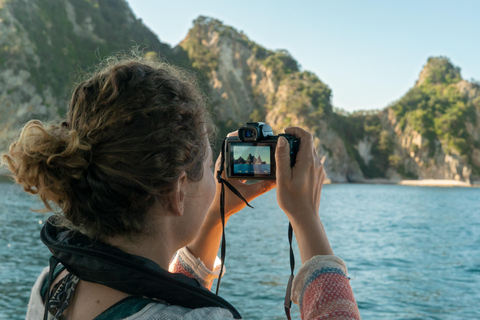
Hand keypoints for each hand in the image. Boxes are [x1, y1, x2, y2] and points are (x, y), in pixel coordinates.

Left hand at [186, 132, 274, 269]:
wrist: (220, 212)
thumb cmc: (229, 203)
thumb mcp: (248, 195)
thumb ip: (262, 187)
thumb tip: (276, 180)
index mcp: (224, 166)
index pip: (228, 143)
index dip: (238, 136)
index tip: (249, 134)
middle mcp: (223, 164)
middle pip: (233, 145)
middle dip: (246, 141)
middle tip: (258, 139)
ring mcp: (226, 167)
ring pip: (236, 152)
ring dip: (246, 149)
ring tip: (259, 146)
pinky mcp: (230, 171)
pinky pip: (238, 159)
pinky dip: (246, 158)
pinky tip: (257, 159)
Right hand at [275, 127, 325, 222]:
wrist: (305, 217)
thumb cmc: (292, 199)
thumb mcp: (282, 177)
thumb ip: (282, 156)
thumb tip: (282, 139)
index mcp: (308, 162)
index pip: (306, 136)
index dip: (296, 130)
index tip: (285, 131)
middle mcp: (317, 164)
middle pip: (308, 143)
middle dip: (295, 141)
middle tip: (281, 148)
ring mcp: (320, 171)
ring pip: (310, 153)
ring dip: (298, 151)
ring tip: (285, 161)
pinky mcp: (319, 177)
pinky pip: (312, 162)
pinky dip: (302, 160)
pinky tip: (292, 171)